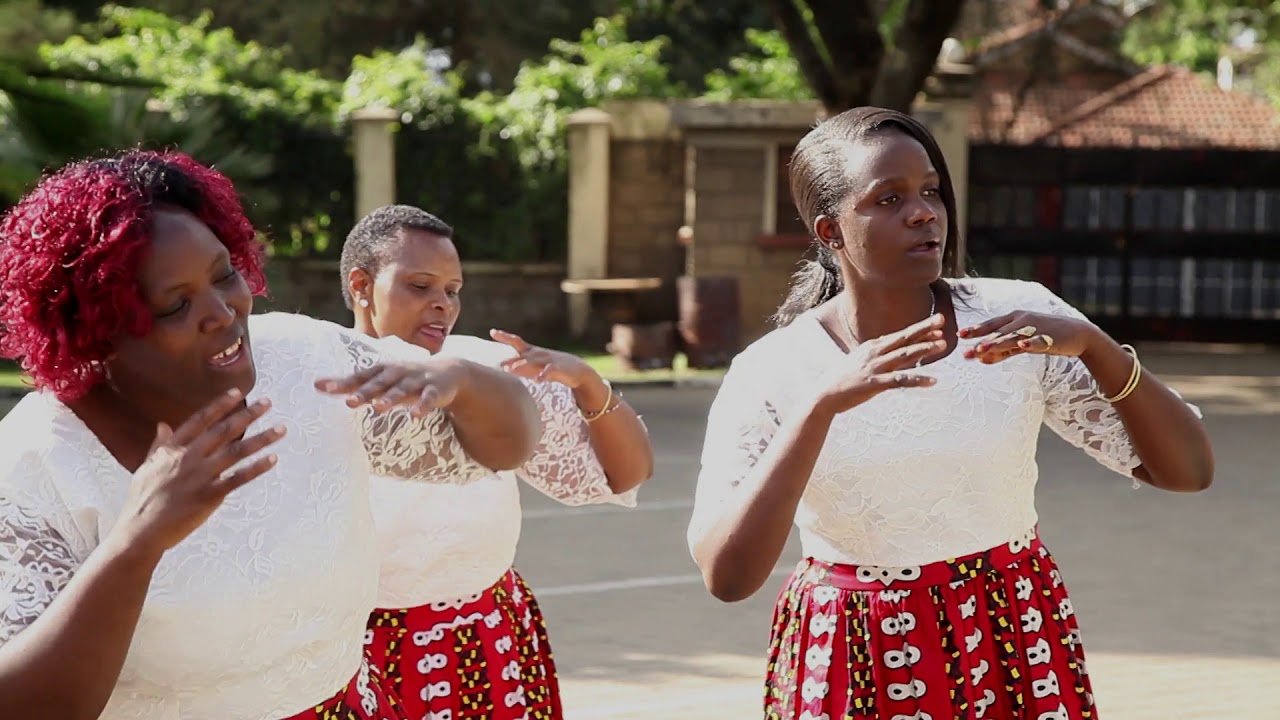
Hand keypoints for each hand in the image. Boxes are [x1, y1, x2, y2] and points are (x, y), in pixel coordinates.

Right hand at [114, 389, 284, 555]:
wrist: (140, 531)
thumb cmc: (142, 500)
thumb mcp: (147, 467)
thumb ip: (159, 445)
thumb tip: (163, 423)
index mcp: (172, 449)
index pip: (200, 420)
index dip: (220, 405)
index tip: (238, 392)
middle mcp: (188, 458)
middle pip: (223, 431)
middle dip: (247, 415)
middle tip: (268, 403)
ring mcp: (200, 476)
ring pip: (236, 451)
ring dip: (261, 439)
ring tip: (281, 429)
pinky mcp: (209, 495)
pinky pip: (238, 478)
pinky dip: (256, 468)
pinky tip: (273, 459)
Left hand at [315, 358, 467, 416]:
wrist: (447, 371)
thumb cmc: (404, 377)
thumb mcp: (379, 378)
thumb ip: (351, 383)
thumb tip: (317, 384)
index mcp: (382, 370)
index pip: (359, 377)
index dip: (342, 383)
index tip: (321, 388)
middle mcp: (398, 373)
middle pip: (379, 383)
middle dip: (365, 392)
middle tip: (349, 402)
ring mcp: (417, 381)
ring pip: (402, 390)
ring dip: (391, 398)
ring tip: (378, 408)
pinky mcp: (434, 391)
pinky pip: (428, 399)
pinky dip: (422, 406)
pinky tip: (414, 415)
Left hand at [490, 329, 595, 387]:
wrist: (577, 370)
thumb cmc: (552, 368)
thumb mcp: (535, 366)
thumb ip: (520, 366)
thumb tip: (502, 367)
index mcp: (533, 352)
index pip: (517, 342)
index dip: (505, 337)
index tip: (492, 331)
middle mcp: (539, 354)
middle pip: (523, 355)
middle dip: (512, 359)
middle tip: (500, 364)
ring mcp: (549, 360)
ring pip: (534, 362)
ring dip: (523, 365)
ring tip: (512, 370)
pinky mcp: (559, 369)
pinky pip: (551, 371)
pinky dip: (544, 374)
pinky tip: (539, 380)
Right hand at [812, 313, 945, 415]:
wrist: (825, 394)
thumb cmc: (844, 378)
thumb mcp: (861, 359)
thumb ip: (878, 353)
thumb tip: (894, 348)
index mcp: (872, 346)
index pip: (900, 335)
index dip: (919, 329)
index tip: (937, 324)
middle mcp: (875, 353)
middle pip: (904, 339)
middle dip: (924, 329)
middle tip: (942, 320)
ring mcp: (875, 368)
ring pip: (905, 355)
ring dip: (924, 349)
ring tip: (942, 344)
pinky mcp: (875, 384)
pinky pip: (900, 380)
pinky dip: (918, 380)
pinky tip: (932, 380)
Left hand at [959, 311, 1098, 362]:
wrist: (1077, 334)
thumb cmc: (1045, 336)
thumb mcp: (1021, 344)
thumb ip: (1002, 351)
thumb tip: (981, 359)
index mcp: (1014, 318)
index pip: (991, 324)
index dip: (976, 329)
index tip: (960, 334)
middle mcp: (1022, 320)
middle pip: (998, 331)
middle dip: (981, 340)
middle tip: (967, 349)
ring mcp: (1035, 328)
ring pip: (1012, 336)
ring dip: (997, 343)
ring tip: (982, 349)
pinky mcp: (1049, 338)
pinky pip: (1037, 341)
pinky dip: (1029, 343)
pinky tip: (1022, 345)